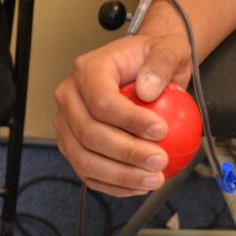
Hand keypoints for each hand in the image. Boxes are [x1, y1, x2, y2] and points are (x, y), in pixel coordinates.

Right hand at [53, 33, 192, 195]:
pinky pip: (89, 174)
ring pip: (85, 160)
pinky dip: (114, 185)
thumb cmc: (152, 58)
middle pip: (90, 134)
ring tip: (154, 179)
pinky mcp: (72, 147)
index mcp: (87, 71)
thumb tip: (147, 90)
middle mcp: (69, 98)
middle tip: (160, 161)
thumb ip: (162, 62)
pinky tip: (140, 187)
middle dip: (127, 154)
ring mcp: (67, 125)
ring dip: (120, 176)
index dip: (130, 121)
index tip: (161, 131)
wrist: (142, 68)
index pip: (102, 102)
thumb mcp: (168, 48)